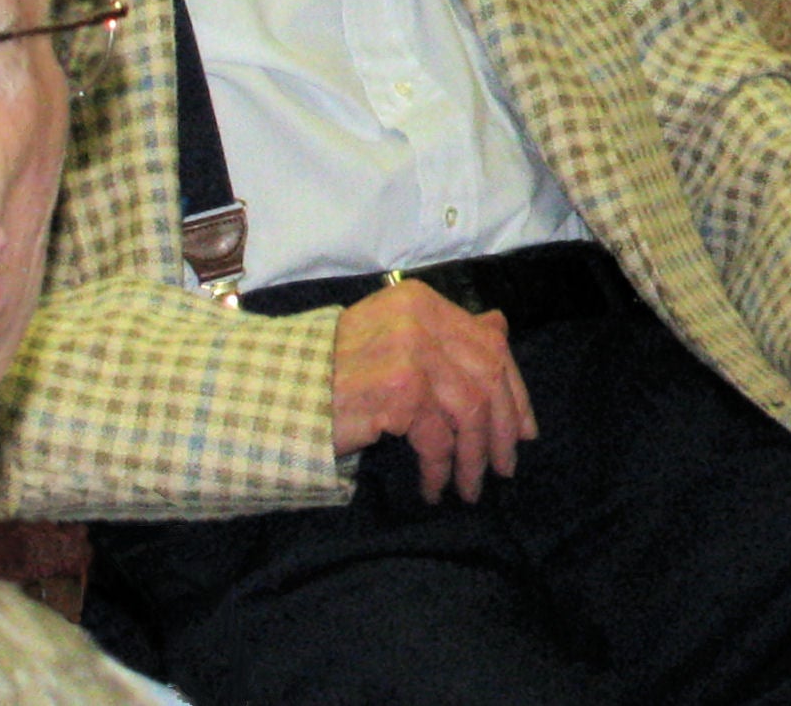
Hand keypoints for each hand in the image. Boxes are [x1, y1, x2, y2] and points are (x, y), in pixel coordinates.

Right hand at [330, 280, 537, 502]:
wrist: (268, 393)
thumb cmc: (325, 372)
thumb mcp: (388, 336)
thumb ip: (442, 334)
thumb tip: (500, 330)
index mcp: (422, 302)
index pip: (491, 343)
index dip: (514, 390)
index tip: (522, 430)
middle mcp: (421, 319)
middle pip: (490, 376)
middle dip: (503, 429)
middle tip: (504, 467)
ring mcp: (411, 353)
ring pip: (472, 410)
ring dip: (474, 457)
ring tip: (469, 488)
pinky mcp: (399, 391)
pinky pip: (438, 439)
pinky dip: (441, 469)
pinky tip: (435, 488)